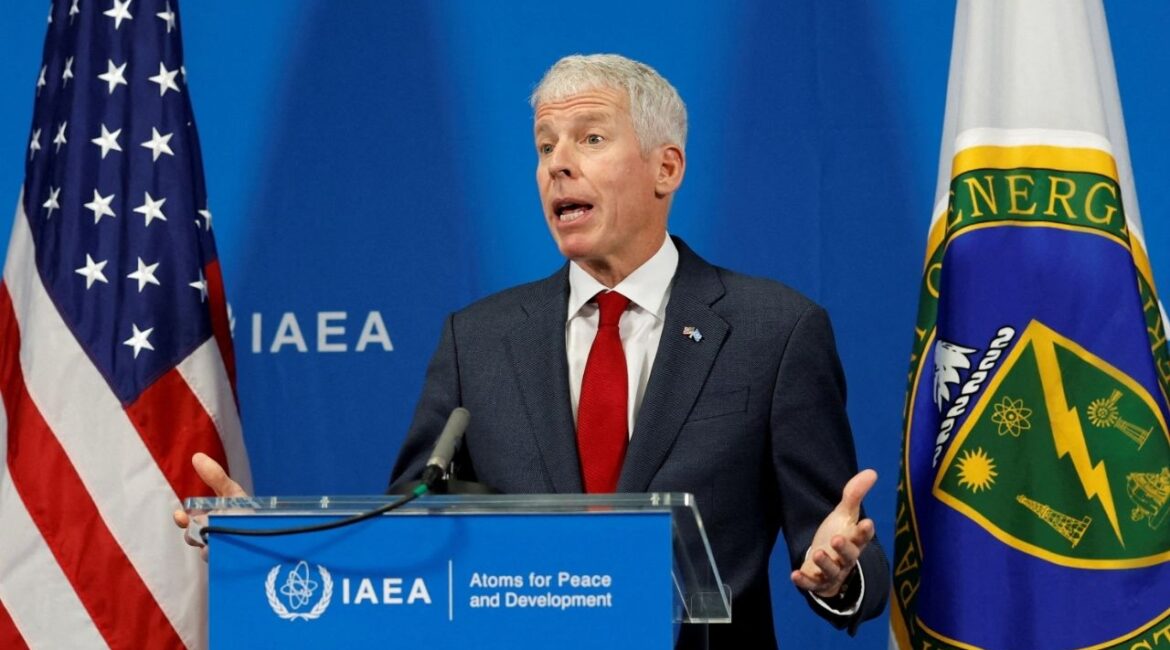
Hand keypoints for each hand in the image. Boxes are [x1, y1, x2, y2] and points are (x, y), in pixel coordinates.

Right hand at [172, 452, 247, 560]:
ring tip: (224, 535)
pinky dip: (226, 553)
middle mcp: (212, 537)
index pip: (190, 523)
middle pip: (195, 538)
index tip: (179, 515)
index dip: (184, 520)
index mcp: (209, 522)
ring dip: (212, 543)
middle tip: (204, 527)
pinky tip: (233, 548)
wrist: (271, 538)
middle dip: (196, 532)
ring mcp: (221, 551)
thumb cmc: (247, 512)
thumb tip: (196, 456)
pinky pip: (223, 561)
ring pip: (207, 550)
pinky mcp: (230, 564)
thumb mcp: (233, 493)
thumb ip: (216, 477)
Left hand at [790, 469, 876, 598]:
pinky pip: (812, 584)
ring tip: (817, 552)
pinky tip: (794, 575)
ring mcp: (832, 572)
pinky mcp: (818, 582)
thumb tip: (872, 472)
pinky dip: (804, 581)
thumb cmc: (838, 536)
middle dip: (844, 548)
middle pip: (849, 556)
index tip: (867, 522)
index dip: (865, 531)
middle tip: (837, 538)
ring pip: (832, 570)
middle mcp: (846, 559)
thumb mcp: (844, 514)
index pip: (863, 537)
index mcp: (855, 541)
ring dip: (825, 563)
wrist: (826, 564)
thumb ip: (855, 495)